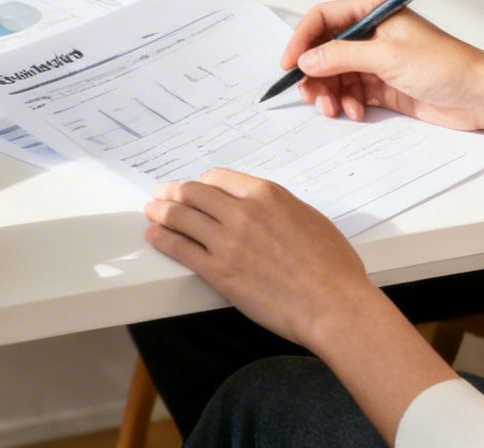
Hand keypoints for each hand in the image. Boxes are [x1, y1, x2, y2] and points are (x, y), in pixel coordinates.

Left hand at [144, 168, 390, 350]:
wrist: (332, 305)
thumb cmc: (332, 268)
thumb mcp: (310, 219)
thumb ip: (280, 209)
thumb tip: (265, 210)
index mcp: (267, 195)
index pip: (219, 178)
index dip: (202, 182)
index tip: (196, 188)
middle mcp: (242, 212)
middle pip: (193, 193)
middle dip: (174, 192)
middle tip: (163, 194)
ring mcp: (227, 242)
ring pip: (180, 216)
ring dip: (160, 211)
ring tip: (151, 211)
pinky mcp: (218, 271)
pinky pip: (179, 248)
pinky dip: (161, 239)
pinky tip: (154, 236)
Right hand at [279, 0, 483, 129]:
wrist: (480, 95)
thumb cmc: (445, 65)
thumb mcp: (387, 56)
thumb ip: (342, 55)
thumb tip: (306, 60)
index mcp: (373, 10)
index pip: (323, 17)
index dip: (302, 40)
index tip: (289, 64)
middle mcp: (370, 32)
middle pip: (324, 49)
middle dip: (315, 74)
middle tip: (312, 97)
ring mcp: (375, 59)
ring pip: (334, 74)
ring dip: (329, 93)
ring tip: (335, 110)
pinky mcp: (381, 84)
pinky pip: (350, 92)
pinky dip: (347, 104)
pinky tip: (356, 112)